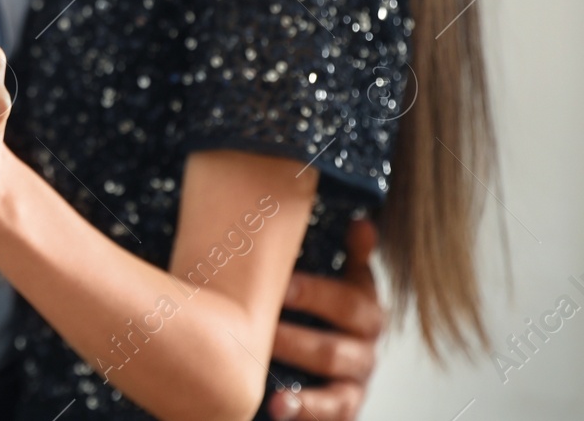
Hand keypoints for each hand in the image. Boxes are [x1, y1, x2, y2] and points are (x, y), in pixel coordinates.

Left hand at [268, 218, 385, 420]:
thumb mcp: (332, 278)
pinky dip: (304, 408)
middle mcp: (365, 341)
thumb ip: (346, 253)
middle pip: (340, 334)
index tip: (281, 287)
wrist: (314, 360)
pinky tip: (277, 404)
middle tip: (260, 317)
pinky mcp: (345, 406)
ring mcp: (357, 376)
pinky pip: (331, 410)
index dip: (315, 292)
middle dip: (298, 327)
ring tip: (259, 356)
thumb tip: (362, 222)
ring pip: (332, 367)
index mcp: (362, 305)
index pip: (350, 298)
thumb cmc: (314, 308)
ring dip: (296, 358)